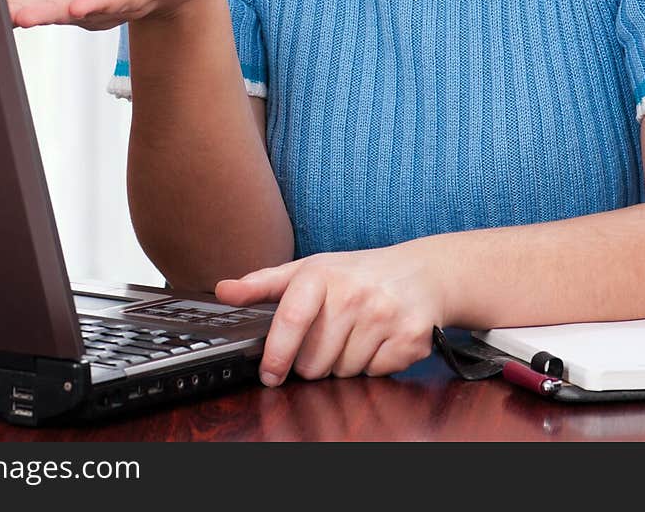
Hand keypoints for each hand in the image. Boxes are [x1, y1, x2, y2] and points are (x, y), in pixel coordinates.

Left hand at [214, 243, 446, 386]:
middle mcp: (353, 293)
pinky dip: (372, 366)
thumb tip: (223, 291)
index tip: (269, 374)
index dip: (276, 353)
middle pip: (314, 360)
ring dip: (343, 363)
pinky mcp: (408, 339)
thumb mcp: (309, 270)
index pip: (292, 318)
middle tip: (329, 337)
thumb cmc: (356, 274)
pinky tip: (378, 341)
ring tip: (355, 334)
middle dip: (314, 360)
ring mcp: (384, 316)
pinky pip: (373, 374)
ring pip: (342, 371)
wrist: (421, 272)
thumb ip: (263, 284)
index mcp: (322, 273)